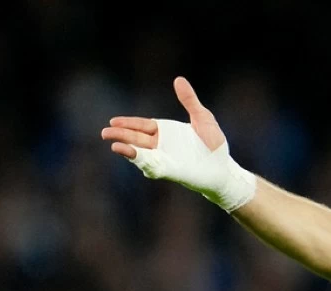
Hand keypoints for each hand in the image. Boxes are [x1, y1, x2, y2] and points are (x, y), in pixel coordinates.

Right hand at [100, 77, 253, 211]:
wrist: (225, 167)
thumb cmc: (215, 144)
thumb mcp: (202, 118)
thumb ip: (189, 100)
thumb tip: (179, 79)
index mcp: (166, 132)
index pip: (142, 126)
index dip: (128, 124)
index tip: (113, 121)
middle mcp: (162, 146)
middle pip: (136, 139)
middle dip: (121, 136)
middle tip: (105, 133)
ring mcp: (165, 159)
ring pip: (141, 154)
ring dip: (127, 150)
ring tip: (114, 146)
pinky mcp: (171, 170)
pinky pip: (153, 166)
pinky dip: (142, 162)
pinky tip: (133, 157)